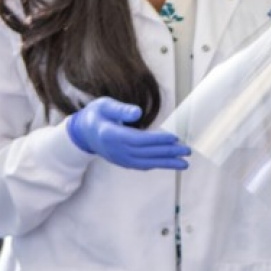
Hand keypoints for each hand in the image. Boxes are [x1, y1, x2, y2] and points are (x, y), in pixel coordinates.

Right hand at [66, 97, 189, 170]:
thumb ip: (120, 109)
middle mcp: (116, 150)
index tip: (174, 138)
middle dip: (168, 152)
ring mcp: (120, 158)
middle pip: (146, 153)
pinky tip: (170, 163)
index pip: (138, 139)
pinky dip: (156, 165)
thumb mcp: (104, 105)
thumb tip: (137, 113)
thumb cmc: (96, 115)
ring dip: (166, 163)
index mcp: (111, 135)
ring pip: (146, 163)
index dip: (156, 140)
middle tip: (187, 151)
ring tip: (184, 164)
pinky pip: (142, 165)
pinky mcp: (123, 162)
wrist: (83, 133)